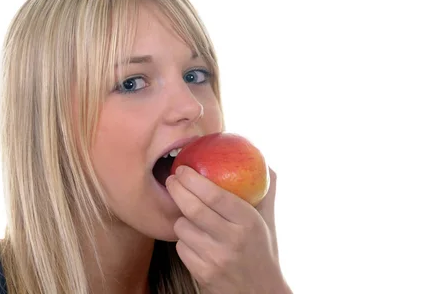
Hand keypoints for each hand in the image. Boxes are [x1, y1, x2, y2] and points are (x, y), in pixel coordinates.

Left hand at [166, 165, 290, 293]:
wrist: (261, 293)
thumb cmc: (262, 251)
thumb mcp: (268, 221)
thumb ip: (264, 191)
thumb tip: (262, 160)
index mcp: (248, 222)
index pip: (214, 195)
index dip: (193, 179)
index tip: (183, 169)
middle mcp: (232, 241)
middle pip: (192, 208)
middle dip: (176, 189)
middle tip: (172, 179)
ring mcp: (216, 259)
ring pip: (182, 228)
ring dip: (181, 219)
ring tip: (189, 216)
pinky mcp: (203, 274)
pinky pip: (180, 248)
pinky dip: (184, 240)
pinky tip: (194, 239)